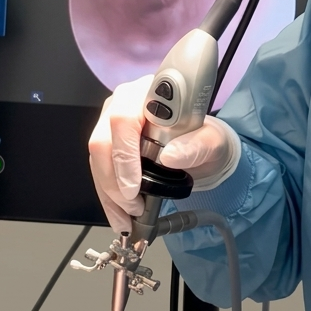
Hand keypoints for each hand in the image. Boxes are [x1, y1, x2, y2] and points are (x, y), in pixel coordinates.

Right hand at [89, 76, 240, 231]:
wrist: (201, 147)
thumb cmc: (205, 139)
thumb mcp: (213, 143)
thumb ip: (198, 146)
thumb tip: (171, 156)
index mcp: (150, 92)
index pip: (124, 119)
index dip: (125, 155)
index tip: (135, 187)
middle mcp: (126, 101)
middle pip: (103, 139)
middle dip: (114, 180)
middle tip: (132, 205)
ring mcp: (112, 119)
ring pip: (97, 158)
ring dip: (108, 193)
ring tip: (125, 217)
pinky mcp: (109, 140)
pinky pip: (99, 168)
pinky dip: (108, 195)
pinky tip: (119, 212)